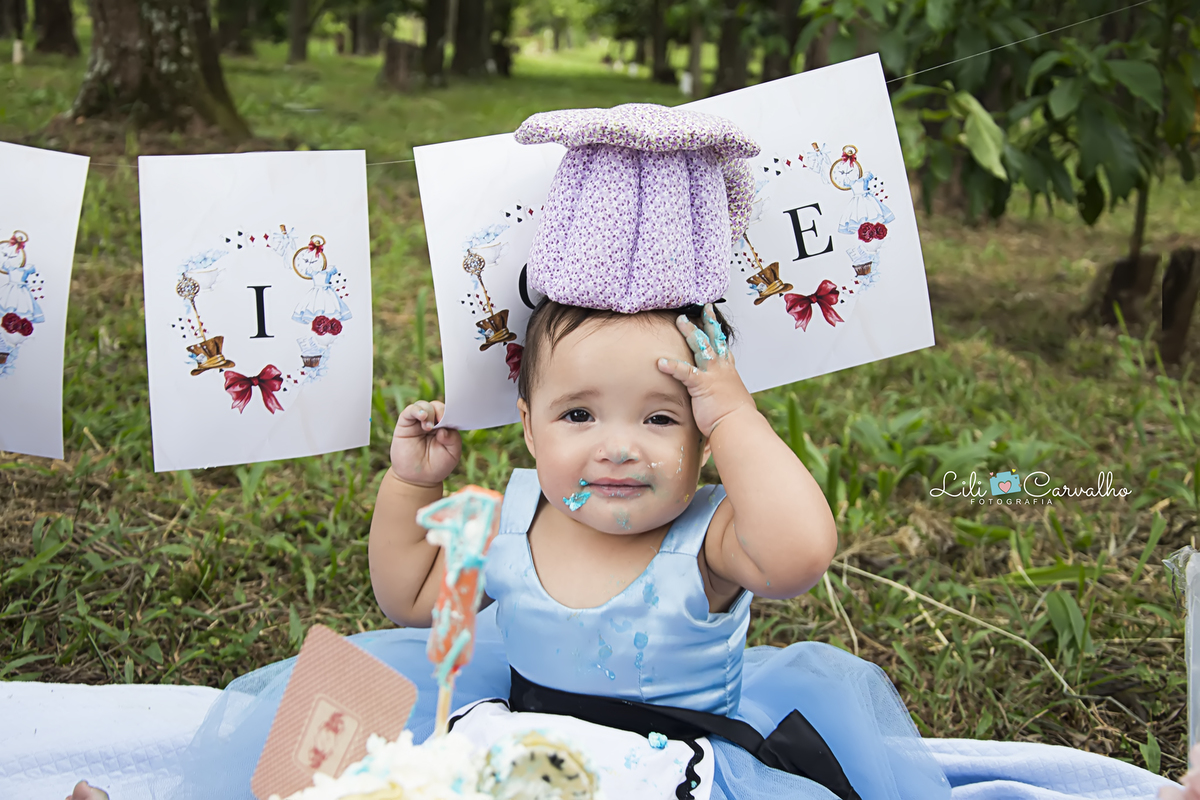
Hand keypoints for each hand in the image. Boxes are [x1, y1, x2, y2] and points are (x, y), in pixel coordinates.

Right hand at [390, 400, 461, 486]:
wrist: (417, 479)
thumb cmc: (437, 466)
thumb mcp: (452, 454)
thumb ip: (453, 440)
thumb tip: (443, 430)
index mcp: (445, 426)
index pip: (449, 412)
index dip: (452, 412)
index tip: (453, 418)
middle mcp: (432, 422)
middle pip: (437, 406)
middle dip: (441, 411)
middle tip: (442, 420)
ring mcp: (418, 422)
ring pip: (424, 405)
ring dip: (429, 411)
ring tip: (429, 427)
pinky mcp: (405, 424)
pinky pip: (410, 411)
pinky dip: (416, 410)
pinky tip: (422, 417)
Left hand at [657, 303, 755, 436]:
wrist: (738, 425)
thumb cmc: (736, 419)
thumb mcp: (732, 403)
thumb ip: (724, 397)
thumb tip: (723, 402)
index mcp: (728, 372)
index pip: (722, 347)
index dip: (718, 332)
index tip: (713, 319)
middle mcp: (722, 369)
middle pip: (713, 339)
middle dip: (706, 322)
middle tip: (701, 307)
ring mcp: (712, 374)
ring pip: (701, 346)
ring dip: (690, 332)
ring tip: (679, 321)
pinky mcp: (701, 384)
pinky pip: (685, 371)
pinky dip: (672, 366)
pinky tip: (660, 362)